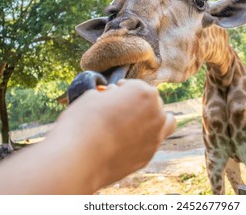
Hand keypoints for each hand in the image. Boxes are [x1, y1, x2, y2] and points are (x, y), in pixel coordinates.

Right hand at [52, 79, 175, 190]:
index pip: (137, 86)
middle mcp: (156, 113)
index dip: (122, 89)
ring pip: (166, 123)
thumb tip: (110, 97)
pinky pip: (151, 144)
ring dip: (154, 120)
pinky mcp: (148, 156)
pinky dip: (143, 141)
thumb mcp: (92, 97)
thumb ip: (108, 96)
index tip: (112, 94)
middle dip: (138, 104)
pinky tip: (124, 144)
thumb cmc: (82, 122)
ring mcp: (155, 136)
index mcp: (144, 92)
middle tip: (119, 110)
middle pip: (153, 103)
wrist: (79, 159)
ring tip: (135, 124)